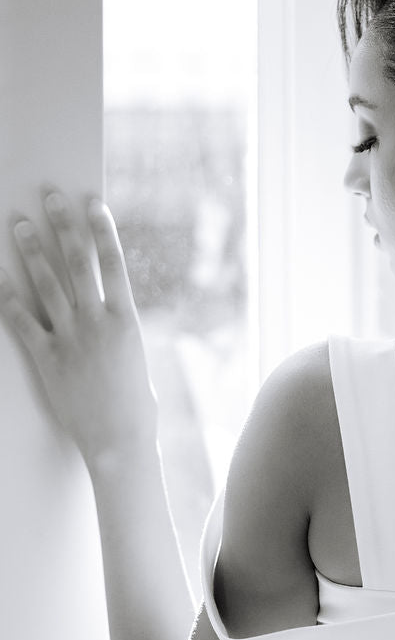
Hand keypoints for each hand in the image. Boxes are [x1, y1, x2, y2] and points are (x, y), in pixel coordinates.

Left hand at [0, 190, 156, 468]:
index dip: (102, 230)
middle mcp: (97, 323)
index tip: (92, 203)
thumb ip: (119, 332)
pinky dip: (9, 298)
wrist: (119, 442)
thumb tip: (109, 313)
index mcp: (126, 321)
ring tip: (21, 226)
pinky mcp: (48, 360)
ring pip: (47, 285)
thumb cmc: (136, 408)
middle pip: (77, 264)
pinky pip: (24, 321)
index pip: (113, 264)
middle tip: (51, 197)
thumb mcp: (136, 360)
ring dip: (32, 252)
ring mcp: (71, 340)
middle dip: (64, 226)